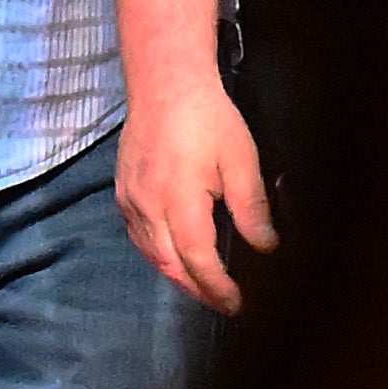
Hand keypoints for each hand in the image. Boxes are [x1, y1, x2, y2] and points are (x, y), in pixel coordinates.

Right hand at [115, 77, 277, 313]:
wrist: (165, 85)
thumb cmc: (208, 118)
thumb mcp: (241, 160)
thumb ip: (251, 208)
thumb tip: (265, 246)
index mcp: (179, 201)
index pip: (197, 261)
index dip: (217, 288)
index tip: (238, 304)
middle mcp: (148, 207)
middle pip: (169, 265)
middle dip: (197, 290)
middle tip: (223, 304)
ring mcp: (130, 200)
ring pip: (150, 254)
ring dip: (176, 276)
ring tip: (201, 287)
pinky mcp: (122, 191)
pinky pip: (138, 237)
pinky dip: (157, 255)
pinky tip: (172, 256)